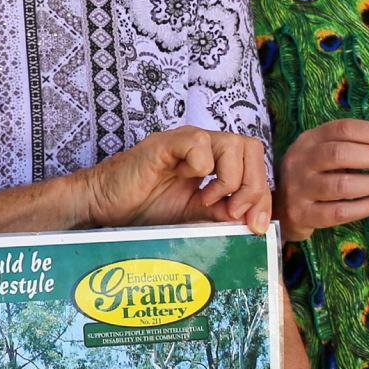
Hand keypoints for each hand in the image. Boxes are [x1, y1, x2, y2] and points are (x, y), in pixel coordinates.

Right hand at [76, 127, 271, 231]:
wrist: (105, 206)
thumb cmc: (144, 210)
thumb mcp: (193, 217)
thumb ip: (221, 215)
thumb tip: (253, 222)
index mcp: (214, 162)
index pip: (254, 164)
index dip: (262, 195)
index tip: (256, 225)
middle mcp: (204, 148)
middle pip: (252, 148)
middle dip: (254, 186)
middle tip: (235, 213)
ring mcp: (186, 143)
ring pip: (234, 143)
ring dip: (231, 179)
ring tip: (209, 201)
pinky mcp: (166, 144)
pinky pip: (200, 143)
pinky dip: (204, 166)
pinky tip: (192, 185)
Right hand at [278, 119, 368, 240]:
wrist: (279, 208)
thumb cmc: (311, 175)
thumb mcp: (320, 153)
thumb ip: (349, 146)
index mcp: (309, 140)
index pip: (343, 128)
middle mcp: (300, 162)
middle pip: (338, 153)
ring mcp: (299, 189)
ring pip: (339, 185)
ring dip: (368, 183)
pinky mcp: (302, 215)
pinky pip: (337, 212)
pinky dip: (361, 208)